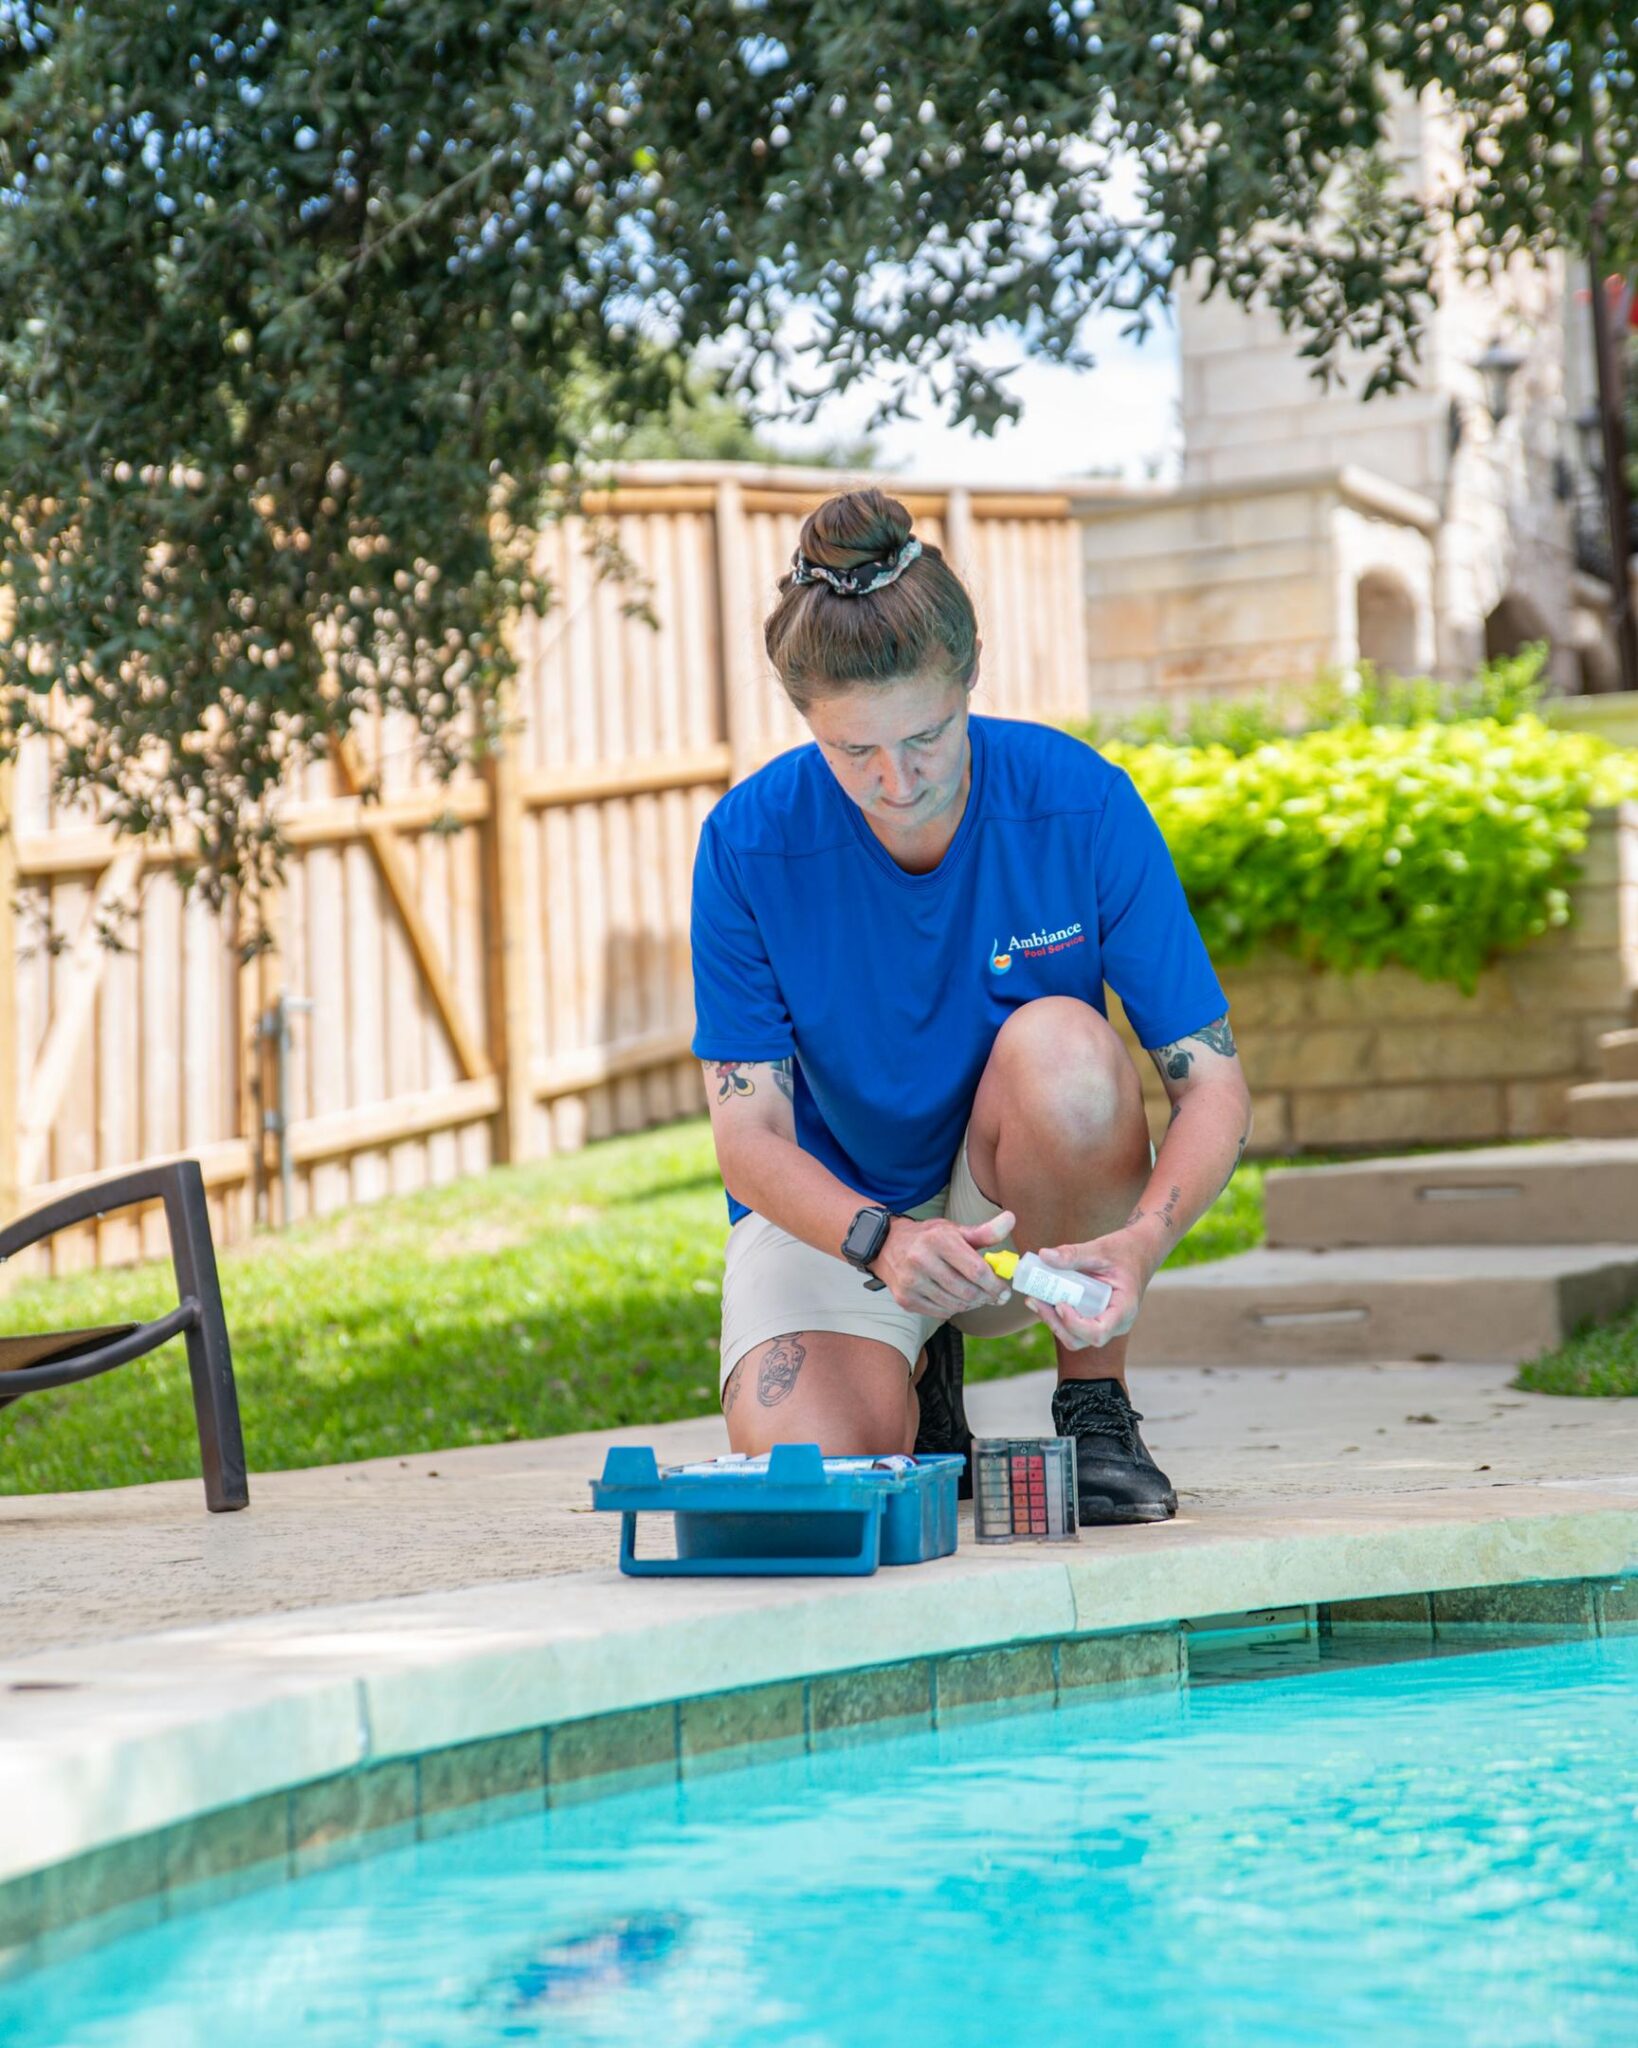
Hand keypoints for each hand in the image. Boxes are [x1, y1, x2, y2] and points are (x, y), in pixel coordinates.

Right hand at [872, 1210, 1016, 1319]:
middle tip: (994, 1297)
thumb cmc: (928, 1237)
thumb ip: (985, 1231)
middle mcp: (921, 1260)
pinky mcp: (905, 1299)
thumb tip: (1011, 1219)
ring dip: (972, 1305)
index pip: (976, 1270)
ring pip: (955, 1305)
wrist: (887, 1246)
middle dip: (986, 1297)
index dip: (995, 1284)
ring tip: (977, 1297)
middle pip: (967, 1291)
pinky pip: (940, 1312)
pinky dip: (954, 1309)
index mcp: (938, 1240)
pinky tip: (957, 1299)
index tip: (1005, 1291)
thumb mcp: (955, 1230)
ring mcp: (911, 1282)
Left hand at [1023, 1227, 1160, 1351]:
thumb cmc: (1125, 1251)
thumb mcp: (1100, 1249)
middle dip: (1055, 1323)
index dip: (1075, 1324)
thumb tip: (1044, 1255)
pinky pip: (1073, 1326)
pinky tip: (1042, 1298)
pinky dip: (1056, 1316)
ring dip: (1052, 1321)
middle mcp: (1116, 1323)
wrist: (1139, 1252)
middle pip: (1081, 1339)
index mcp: (1124, 1309)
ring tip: (1034, 1299)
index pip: (1098, 1333)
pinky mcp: (1094, 1319)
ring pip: (1074, 1337)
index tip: (1060, 1304)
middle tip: (1035, 1300)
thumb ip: (1073, 1254)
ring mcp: (1105, 1323)